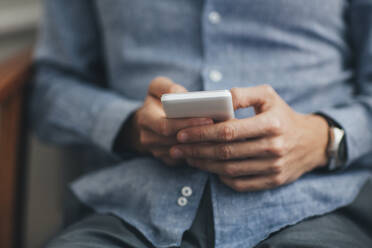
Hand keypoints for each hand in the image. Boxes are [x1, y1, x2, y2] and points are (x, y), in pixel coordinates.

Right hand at [128, 77, 212, 165]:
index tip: (208, 118)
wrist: (148, 120)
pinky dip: (199, 153)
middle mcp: (147, 137)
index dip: (187, 123)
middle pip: (175, 140)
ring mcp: (156, 151)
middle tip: (220, 128)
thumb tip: (181, 94)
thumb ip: (168, 87)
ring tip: (221, 136)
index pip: (166, 125)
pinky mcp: (166, 159)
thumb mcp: (158, 87)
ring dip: (201, 145)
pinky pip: (184, 159)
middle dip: (198, 134)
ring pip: (182, 152)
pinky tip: (214, 145)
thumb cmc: (157, 99)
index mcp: (145, 117)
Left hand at [170, 85, 328, 190]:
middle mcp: (273, 148)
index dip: (202, 133)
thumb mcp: (268, 95)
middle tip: (176, 148)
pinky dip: (221, 176)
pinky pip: (240, 183)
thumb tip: (218, 99)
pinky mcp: (273, 181)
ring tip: (187, 157)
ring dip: (204, 164)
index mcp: (271, 124)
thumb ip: (243, 94)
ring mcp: (273, 167)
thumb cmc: (283, 115)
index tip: (182, 133)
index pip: (228, 131)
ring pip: (229, 169)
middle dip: (196, 150)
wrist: (311, 142)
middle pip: (225, 152)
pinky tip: (209, 168)